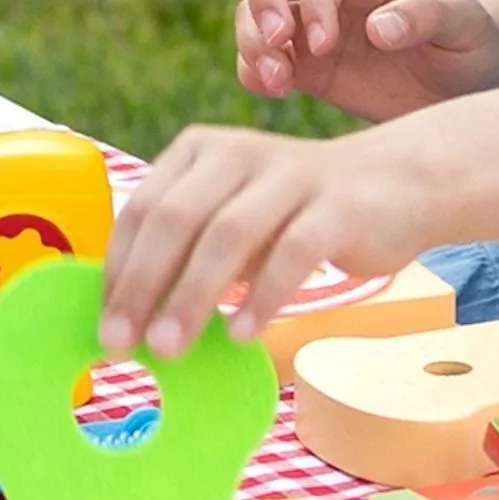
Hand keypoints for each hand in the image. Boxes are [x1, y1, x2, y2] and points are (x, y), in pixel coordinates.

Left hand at [98, 122, 432, 359]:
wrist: (396, 183)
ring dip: (191, 297)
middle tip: (121, 342)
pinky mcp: (338, 205)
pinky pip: (292, 253)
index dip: (118, 269)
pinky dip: (262, 296)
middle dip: (142, 286)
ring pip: (227, 234)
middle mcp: (239, 153)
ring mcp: (290, 175)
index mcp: (200, 151)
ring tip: (169, 348)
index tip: (103, 325)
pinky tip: (241, 333)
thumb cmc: (294, 213)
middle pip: (175, 218)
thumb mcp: (232, 219)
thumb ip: (186, 254)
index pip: (142, 209)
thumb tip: (128, 317)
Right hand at [235, 0, 498, 118]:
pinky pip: (257, 57)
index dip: (313, 3)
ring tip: (279, 82)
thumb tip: (377, 28)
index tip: (324, 46)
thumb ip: (428, 17)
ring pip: (253, 11)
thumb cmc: (474, 47)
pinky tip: (276, 91)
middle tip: (275, 45)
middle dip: (262, 3)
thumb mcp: (468, 28)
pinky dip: (252, 70)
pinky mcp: (304, 63)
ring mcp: (312, 24)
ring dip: (252, 43)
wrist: (468, 88)